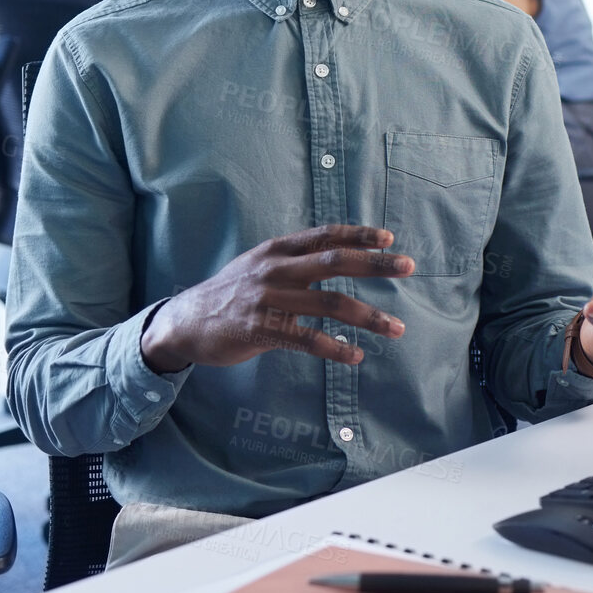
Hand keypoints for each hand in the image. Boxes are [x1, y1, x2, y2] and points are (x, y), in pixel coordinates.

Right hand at [141, 225, 412, 372]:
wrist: (184, 322)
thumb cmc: (229, 294)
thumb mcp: (258, 264)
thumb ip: (292, 259)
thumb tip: (332, 254)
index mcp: (277, 250)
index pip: (325, 236)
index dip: (359, 235)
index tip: (389, 239)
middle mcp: (276, 269)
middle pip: (335, 262)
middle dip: (375, 265)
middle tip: (408, 267)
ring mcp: (269, 299)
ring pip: (330, 303)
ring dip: (369, 316)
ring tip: (396, 328)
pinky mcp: (262, 330)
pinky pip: (308, 339)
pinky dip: (337, 348)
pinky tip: (356, 356)